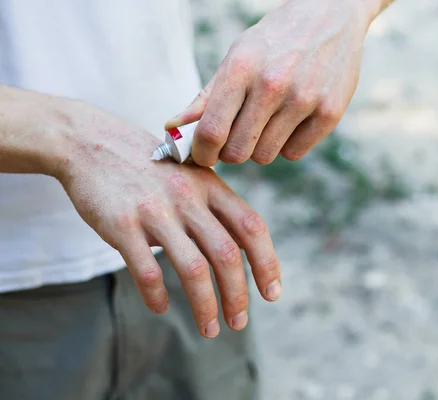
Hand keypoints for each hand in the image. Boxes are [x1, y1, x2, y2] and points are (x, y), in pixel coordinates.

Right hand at [55, 101, 280, 337]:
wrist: (94, 143)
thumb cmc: (151, 168)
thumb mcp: (192, 176)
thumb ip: (216, 209)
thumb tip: (242, 252)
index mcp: (210, 187)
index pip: (251, 227)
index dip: (267, 262)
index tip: (272, 293)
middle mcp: (188, 199)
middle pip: (227, 255)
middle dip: (238, 295)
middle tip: (239, 322)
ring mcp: (155, 211)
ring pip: (192, 268)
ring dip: (205, 306)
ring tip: (209, 328)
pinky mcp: (122, 225)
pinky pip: (146, 271)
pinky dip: (157, 296)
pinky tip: (161, 308)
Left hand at [165, 0, 375, 165]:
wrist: (329, 17)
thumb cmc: (274, 41)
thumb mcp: (236, 58)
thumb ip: (205, 97)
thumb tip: (171, 128)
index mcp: (241, 69)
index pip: (212, 131)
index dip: (202, 153)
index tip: (204, 155)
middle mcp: (273, 85)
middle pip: (238, 152)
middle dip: (231, 152)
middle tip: (236, 137)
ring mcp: (304, 100)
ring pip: (265, 156)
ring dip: (260, 147)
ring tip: (267, 122)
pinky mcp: (329, 113)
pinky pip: (293, 153)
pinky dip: (288, 144)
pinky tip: (291, 121)